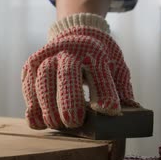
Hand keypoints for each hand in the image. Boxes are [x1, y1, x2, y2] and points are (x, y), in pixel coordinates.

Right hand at [21, 13, 138, 128]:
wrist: (74, 35)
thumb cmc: (98, 58)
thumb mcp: (116, 67)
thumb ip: (122, 89)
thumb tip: (132, 113)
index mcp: (94, 50)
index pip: (99, 71)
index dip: (104, 91)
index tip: (110, 111)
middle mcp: (67, 50)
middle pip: (66, 74)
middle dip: (68, 100)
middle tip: (73, 123)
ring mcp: (46, 56)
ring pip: (42, 80)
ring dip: (47, 106)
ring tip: (56, 125)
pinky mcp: (30, 66)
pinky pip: (28, 86)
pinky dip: (32, 106)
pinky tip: (39, 122)